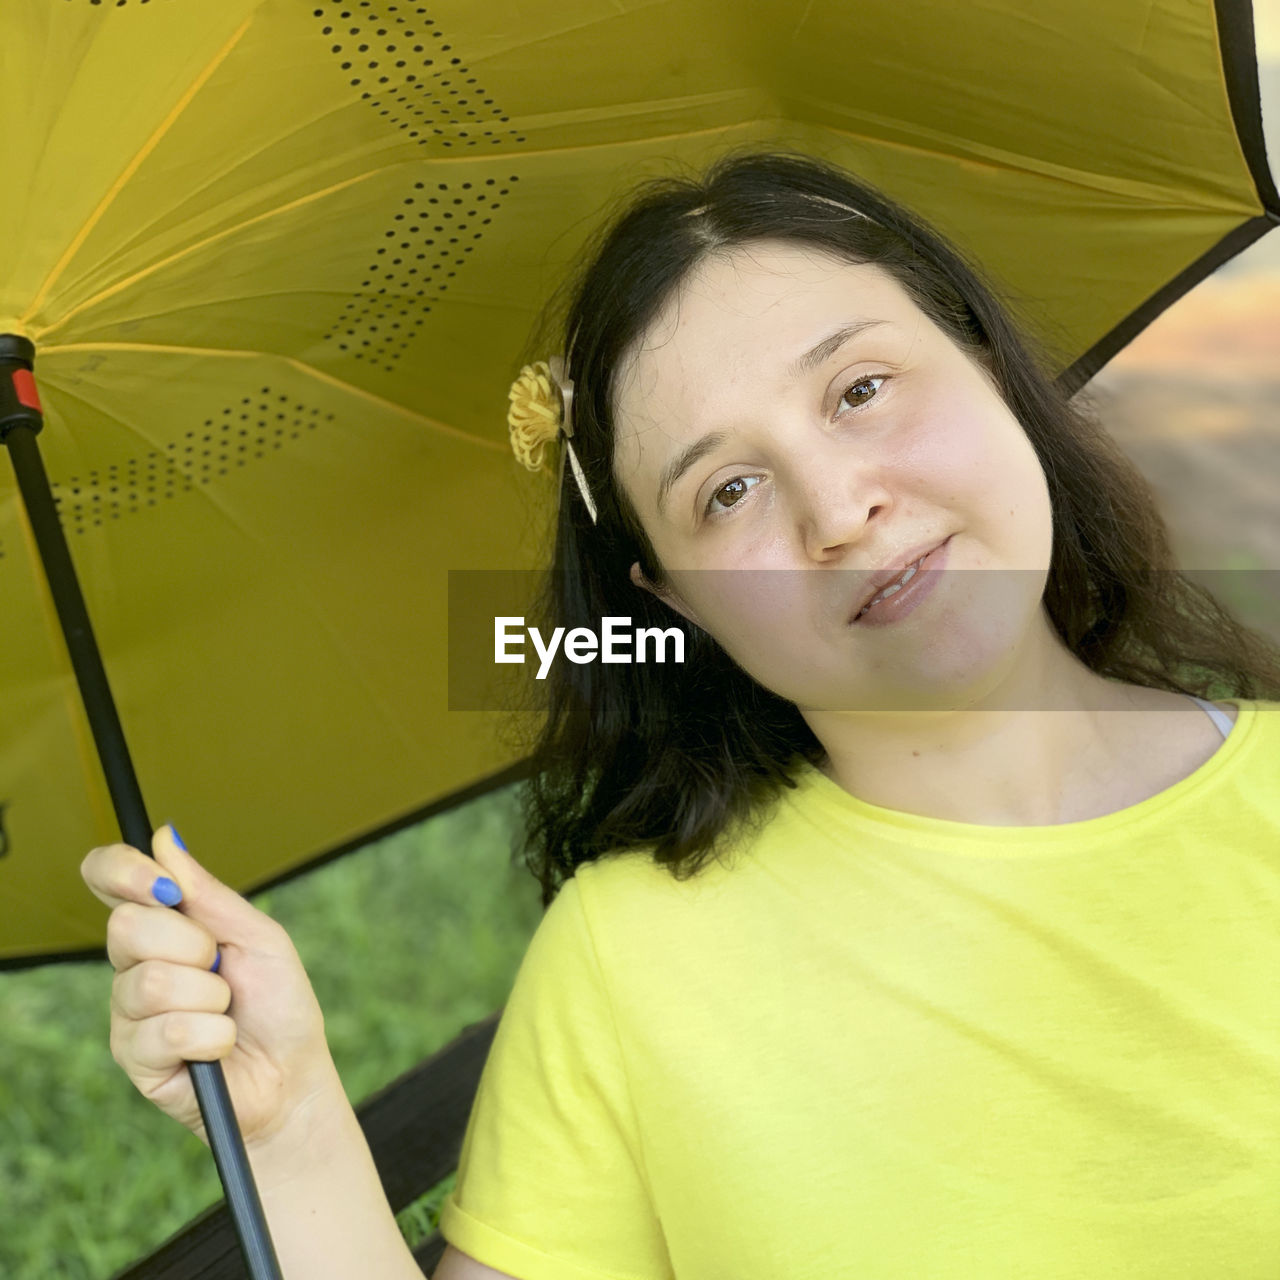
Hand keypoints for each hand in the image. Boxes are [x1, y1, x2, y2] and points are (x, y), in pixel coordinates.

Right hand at [81, 826, 338, 1149]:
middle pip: (126, 927)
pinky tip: (220, 1045)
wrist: (293, 1076)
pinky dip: (212, 1034)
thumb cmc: (280, 1004)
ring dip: (210, 997)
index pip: (109, 879)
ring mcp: (129, 1012)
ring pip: (150, 982)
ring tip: (227, 1012)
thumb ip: (208, 894)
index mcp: (164, 925)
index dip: (122, 871)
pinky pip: (165, 1031)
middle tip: (222, 968)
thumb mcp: (258, 936)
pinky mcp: (134, 1058)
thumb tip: (164, 837)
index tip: (162, 885)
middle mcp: (135, 964)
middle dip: (192, 945)